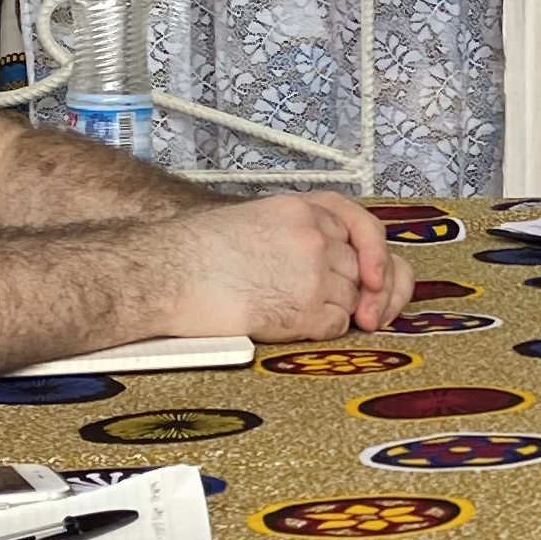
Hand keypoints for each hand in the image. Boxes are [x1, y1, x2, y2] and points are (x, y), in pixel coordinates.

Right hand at [157, 195, 394, 338]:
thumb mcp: (255, 219)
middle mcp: (315, 236)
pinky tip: (289, 324)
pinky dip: (321, 330)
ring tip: (291, 310)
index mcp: (302, 209)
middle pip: (359, 268)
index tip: (373, 276)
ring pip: (351, 299)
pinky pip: (337, 325)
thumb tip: (327, 260)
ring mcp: (314, 272)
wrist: (167, 274)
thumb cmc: (195, 252)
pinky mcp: (306, 309)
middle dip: (354, 289)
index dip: (374, 254)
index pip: (362, 227)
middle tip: (342, 308)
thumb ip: (296, 231)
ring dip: (333, 311)